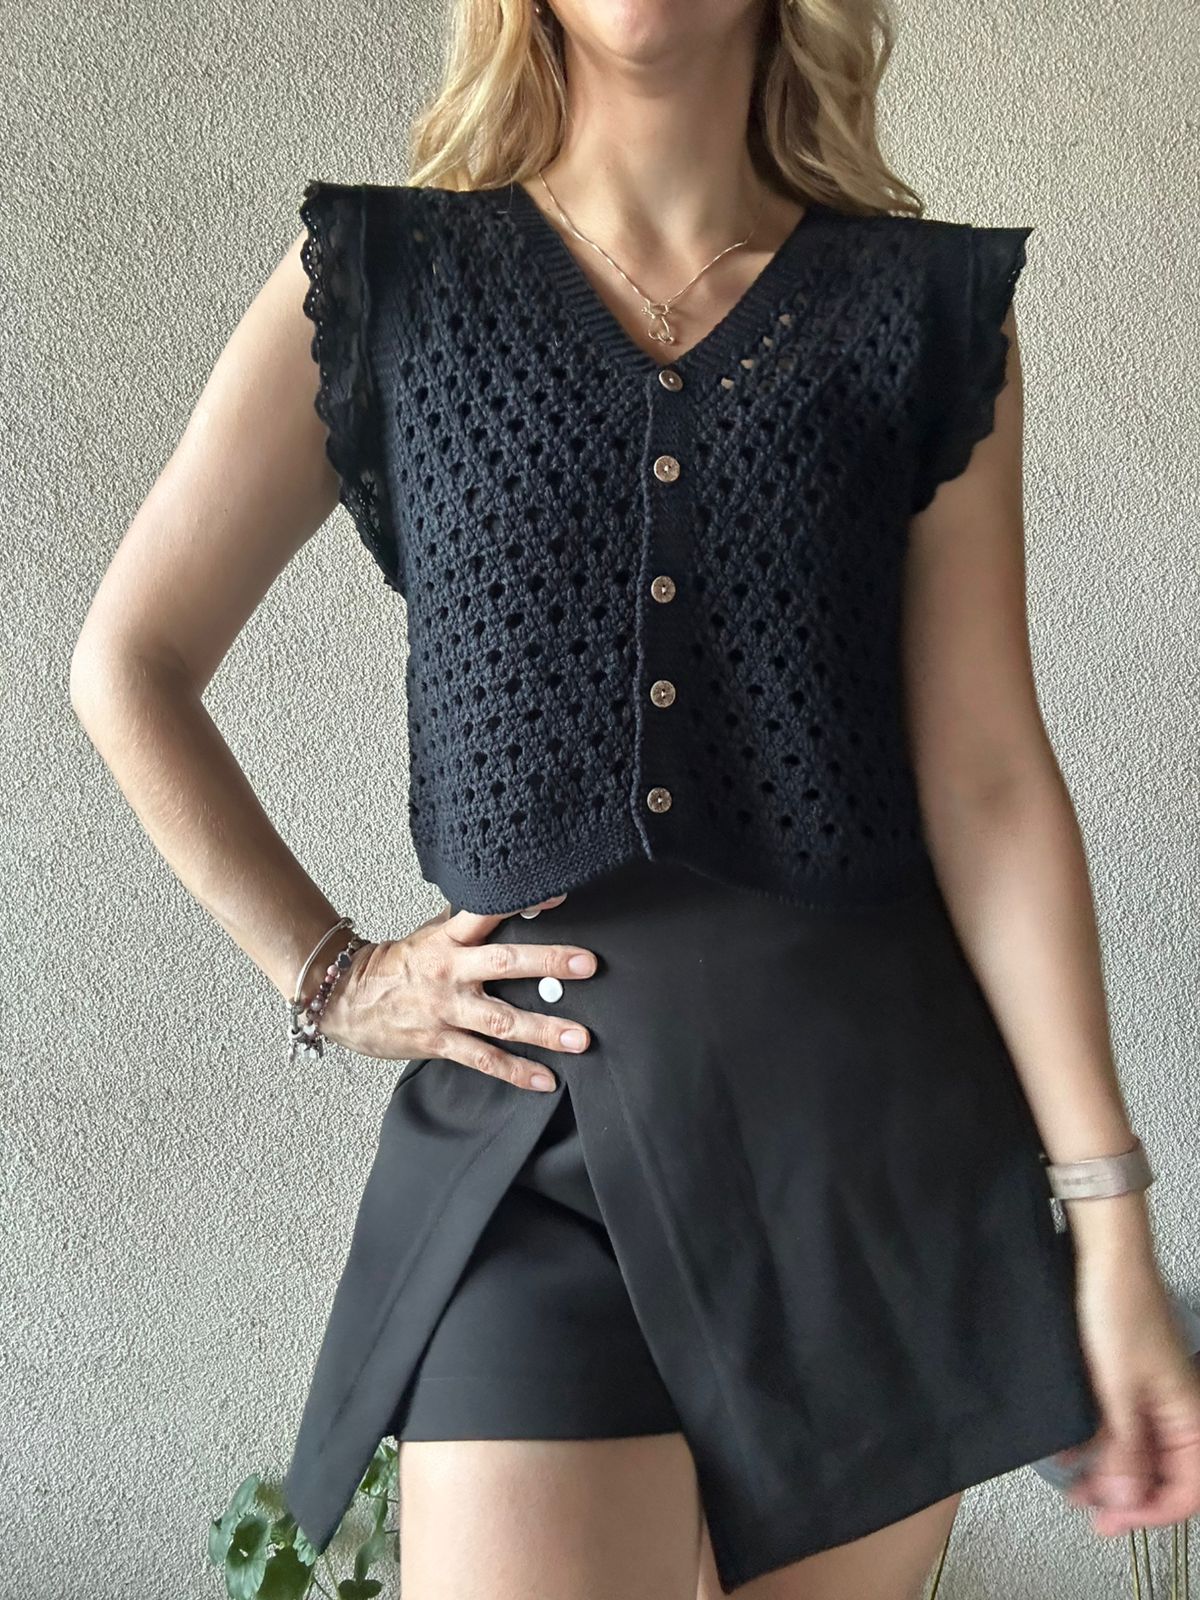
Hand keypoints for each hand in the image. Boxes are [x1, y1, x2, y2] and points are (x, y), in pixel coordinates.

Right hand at [318, 892, 596, 1090]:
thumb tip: (508, 902)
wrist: (345, 999)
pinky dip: (515, 1071)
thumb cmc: (396, 965)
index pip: (485, 913)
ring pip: (500, 1020)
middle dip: (547, 963)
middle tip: (587, 965)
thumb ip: (467, 924)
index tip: (556, 897)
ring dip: (543, 1030)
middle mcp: (450, 971)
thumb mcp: (429, 935)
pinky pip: (483, 1059)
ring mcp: (445, 1009)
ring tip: (580, 1038)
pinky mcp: (439, 1041)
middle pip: (504, 963)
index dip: (519, 903)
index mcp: (448, 938)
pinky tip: (545, 1079)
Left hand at [1055, 1248, 1199, 1534]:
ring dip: (1109, 1472)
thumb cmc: (1118, 1309)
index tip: (1111, 1522)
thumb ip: (1124, 1447)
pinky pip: (1118, 1423)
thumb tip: (1125, 1499)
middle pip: (1161, 1474)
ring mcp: (1150, 1392)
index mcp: (1188, 1416)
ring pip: (1137, 1450)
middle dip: (1126, 1497)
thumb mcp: (1116, 1388)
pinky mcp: (1126, 1376)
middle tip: (1090, 1513)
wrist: (1104, 1253)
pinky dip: (1097, 1441)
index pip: (1186, 1490)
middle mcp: (1175, 1409)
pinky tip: (1068, 1450)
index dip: (1150, 1512)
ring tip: (1073, 1488)